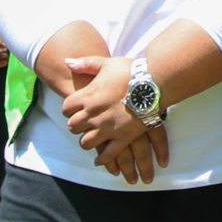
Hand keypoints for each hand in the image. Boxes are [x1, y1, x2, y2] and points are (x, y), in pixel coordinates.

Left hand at [63, 58, 167, 184]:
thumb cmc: (131, 70)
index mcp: (88, 96)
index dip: (69, 109)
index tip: (75, 109)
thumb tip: (67, 61)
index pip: (66, 108)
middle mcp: (94, 114)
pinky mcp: (122, 138)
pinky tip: (100, 160)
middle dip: (76, 125)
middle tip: (82, 124)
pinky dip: (102, 160)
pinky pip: (107, 155)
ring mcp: (107, 128)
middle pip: (73, 126)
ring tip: (91, 138)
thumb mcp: (107, 63)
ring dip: (87, 141)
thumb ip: (86, 63)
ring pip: (86, 143)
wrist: (154, 81)